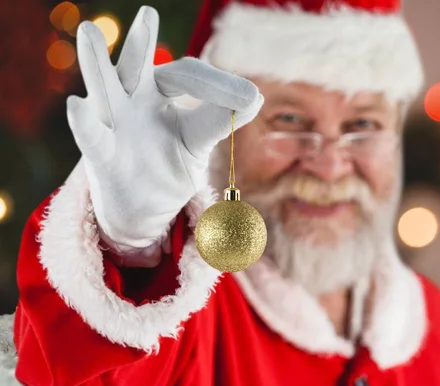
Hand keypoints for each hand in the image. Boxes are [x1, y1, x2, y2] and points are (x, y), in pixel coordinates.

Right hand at [67, 6, 262, 250]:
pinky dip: (84, 122)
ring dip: (97, 63)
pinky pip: (91, 136)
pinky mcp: (100, 153)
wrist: (145, 206)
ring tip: (90, 32)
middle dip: (142, 43)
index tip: (250, 98)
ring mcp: (113, 123)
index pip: (186, 75)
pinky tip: (78, 104)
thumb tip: (254, 96)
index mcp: (161, 92)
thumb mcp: (198, 140)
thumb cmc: (170, 165)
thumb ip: (219, 119)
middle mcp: (134, 99)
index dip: (217, 83)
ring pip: (105, 88)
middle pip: (137, 67)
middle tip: (148, 15)